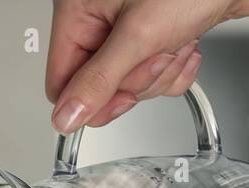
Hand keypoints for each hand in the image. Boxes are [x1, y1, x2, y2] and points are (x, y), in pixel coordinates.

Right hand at [47, 0, 248, 132]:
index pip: (62, 81)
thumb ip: (100, 80)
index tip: (118, 96)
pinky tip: (186, 41)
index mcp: (79, 11)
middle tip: (155, 50)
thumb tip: (66, 117)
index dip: (90, 98)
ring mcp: (129, 31)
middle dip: (137, 78)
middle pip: (102, 87)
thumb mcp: (139, 35)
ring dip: (162, 71)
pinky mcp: (155, 38)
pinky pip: (156, 77)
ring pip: (132, 85)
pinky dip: (176, 67)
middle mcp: (100, 21)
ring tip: (175, 38)